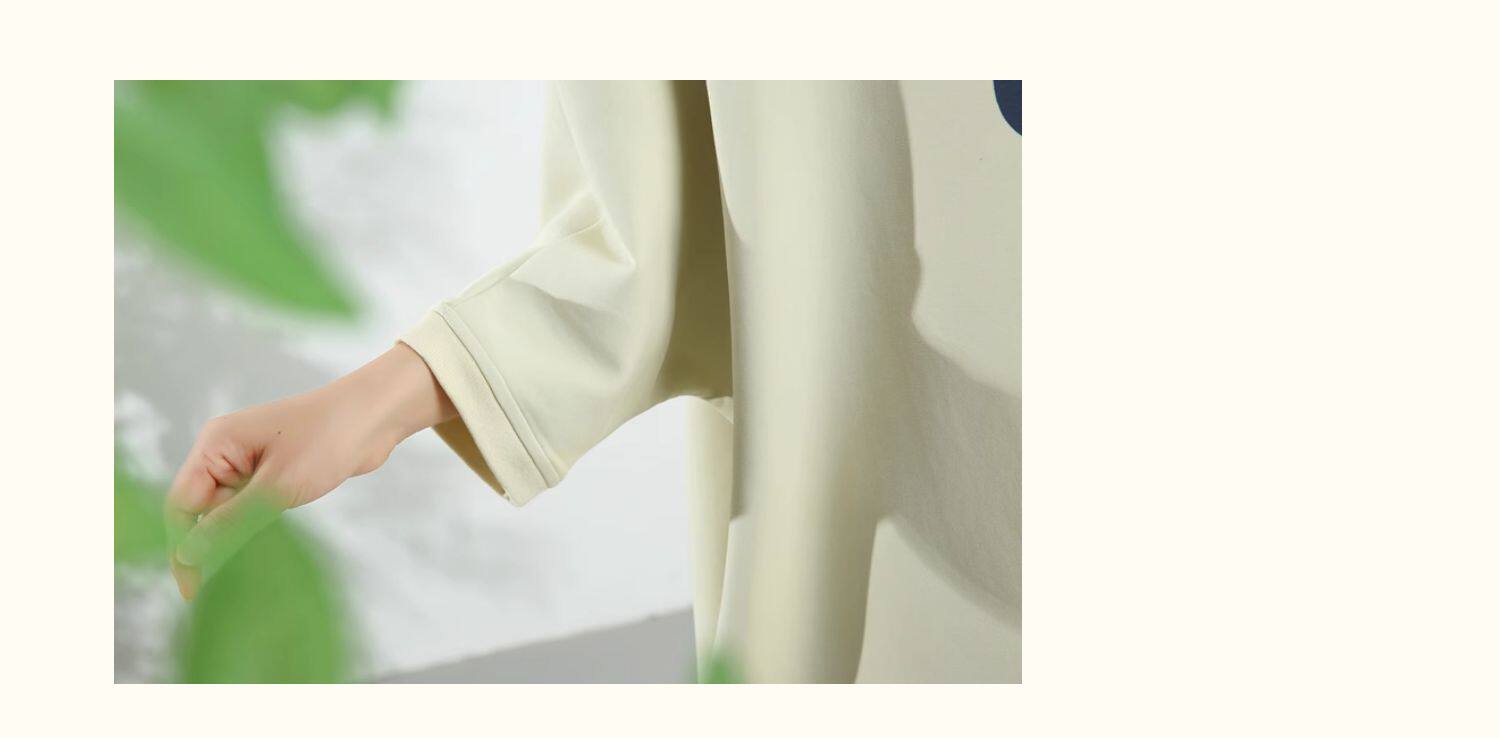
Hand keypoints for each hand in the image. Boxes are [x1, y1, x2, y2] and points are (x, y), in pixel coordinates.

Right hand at [165, 343, 454, 599]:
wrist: (376, 416)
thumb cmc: (328, 440)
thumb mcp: (277, 486)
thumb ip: (231, 521)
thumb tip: (188, 554)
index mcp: (216, 444)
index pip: (181, 502)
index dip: (181, 546)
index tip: (191, 588)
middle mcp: (225, 451)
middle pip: (199, 508)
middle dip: (205, 545)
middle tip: (215, 590)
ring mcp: (248, 461)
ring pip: (224, 510)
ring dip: (229, 538)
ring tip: (239, 575)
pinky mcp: (272, 471)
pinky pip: (248, 506)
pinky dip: (249, 528)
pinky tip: (259, 552)